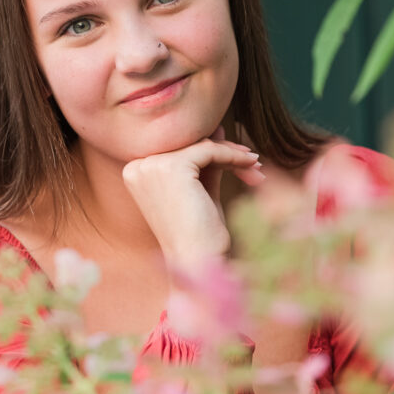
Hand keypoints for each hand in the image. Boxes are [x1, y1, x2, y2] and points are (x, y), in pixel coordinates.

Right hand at [122, 131, 263, 270]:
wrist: (197, 263)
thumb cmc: (199, 234)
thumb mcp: (200, 191)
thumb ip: (204, 162)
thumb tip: (216, 129)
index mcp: (137, 171)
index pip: (179, 149)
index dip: (212, 152)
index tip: (241, 160)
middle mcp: (138, 166)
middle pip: (190, 145)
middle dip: (226, 153)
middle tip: (253, 164)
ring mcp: (152, 166)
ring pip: (202, 145)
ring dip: (234, 155)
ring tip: (256, 169)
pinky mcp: (172, 167)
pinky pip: (210, 151)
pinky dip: (234, 157)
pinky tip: (252, 166)